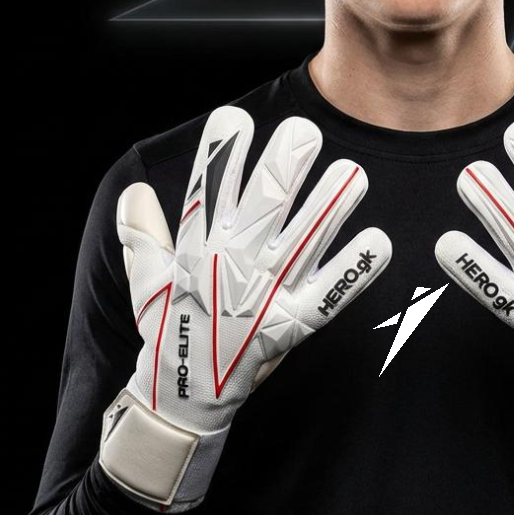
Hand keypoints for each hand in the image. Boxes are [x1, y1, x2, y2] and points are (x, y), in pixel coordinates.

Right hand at [99, 106, 391, 511]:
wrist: (181, 397)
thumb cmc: (169, 329)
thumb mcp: (148, 279)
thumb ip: (144, 235)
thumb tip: (134, 194)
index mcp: (199, 249)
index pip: (206, 192)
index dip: (220, 154)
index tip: (235, 118)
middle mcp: (233, 265)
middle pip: (262, 207)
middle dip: (284, 167)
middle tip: (307, 132)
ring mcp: (264, 295)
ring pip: (302, 243)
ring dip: (329, 209)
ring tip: (354, 175)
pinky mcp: (290, 325)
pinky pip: (328, 296)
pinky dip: (353, 272)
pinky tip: (379, 243)